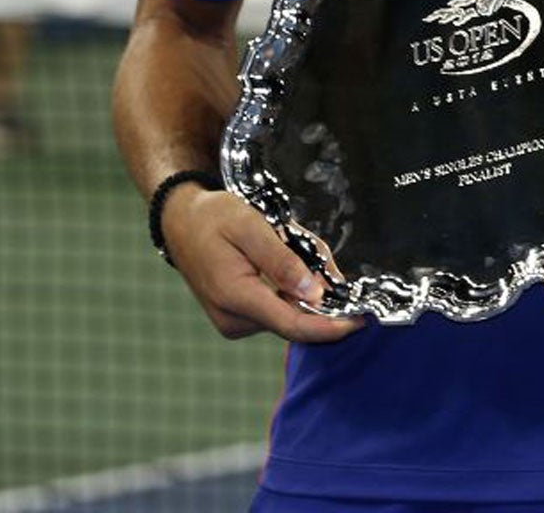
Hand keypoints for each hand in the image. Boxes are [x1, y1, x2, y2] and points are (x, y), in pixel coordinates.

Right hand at [162, 183, 364, 344]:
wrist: (181, 222)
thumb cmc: (213, 219)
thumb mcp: (251, 226)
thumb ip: (283, 261)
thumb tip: (315, 293)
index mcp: (235, 297)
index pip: (293, 325)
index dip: (331, 326)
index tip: (362, 320)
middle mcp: (235, 319)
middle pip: (298, 313)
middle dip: (317, 284)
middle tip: (306, 241)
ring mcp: (236, 322)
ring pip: (291, 308)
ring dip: (303, 280)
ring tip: (284, 239)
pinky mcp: (240, 318)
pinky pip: (279, 305)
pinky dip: (291, 283)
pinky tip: (279, 253)